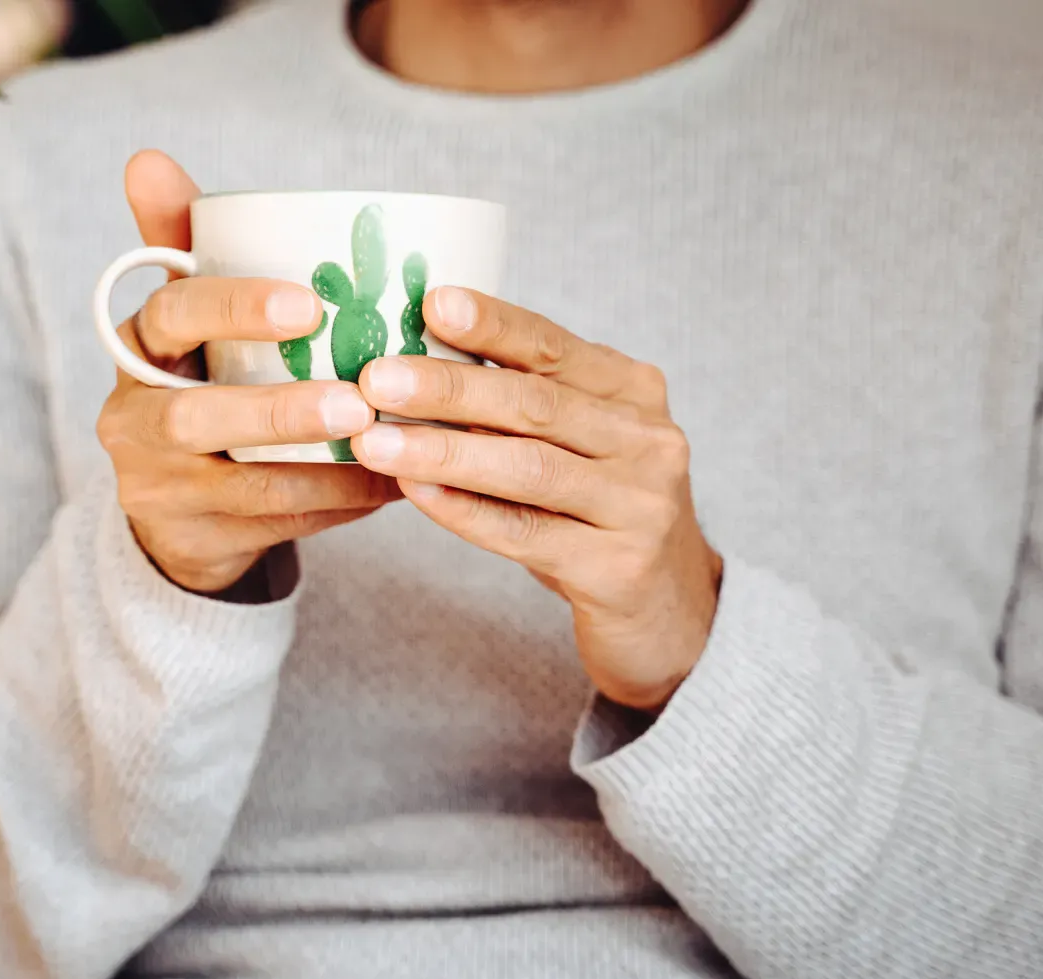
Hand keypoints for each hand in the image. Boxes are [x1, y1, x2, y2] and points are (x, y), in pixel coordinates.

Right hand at [97, 151, 398, 595]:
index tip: (307, 303)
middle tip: (356, 398)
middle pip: (195, 415)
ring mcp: (157, 486)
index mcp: (138, 348)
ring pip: (238, 482)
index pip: (172, 316)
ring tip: (383, 446)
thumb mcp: (186, 317)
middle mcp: (133, 419)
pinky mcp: (192, 539)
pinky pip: (272, 526)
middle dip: (279, 409)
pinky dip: (333, 505)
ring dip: (318, 466)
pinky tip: (387, 487)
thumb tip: (147, 157)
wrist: (173, 506)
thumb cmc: (198, 381)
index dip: (234, 308)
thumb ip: (182, 241)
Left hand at [353, 288, 722, 709]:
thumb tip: (413, 358)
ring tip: (374, 442)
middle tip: (377, 379)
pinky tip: (415, 496)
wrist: (668, 612)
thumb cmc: (596, 512)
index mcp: (633, 392)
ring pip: (527, 468)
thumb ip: (518, 402)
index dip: (493, 324)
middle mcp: (648, 440)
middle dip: (449, 388)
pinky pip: (525, 533)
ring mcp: (640, 506)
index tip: (432, 303)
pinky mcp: (619, 569)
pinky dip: (465, 512)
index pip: (553, 347)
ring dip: (443, 453)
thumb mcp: (575, 443)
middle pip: (536, 404)